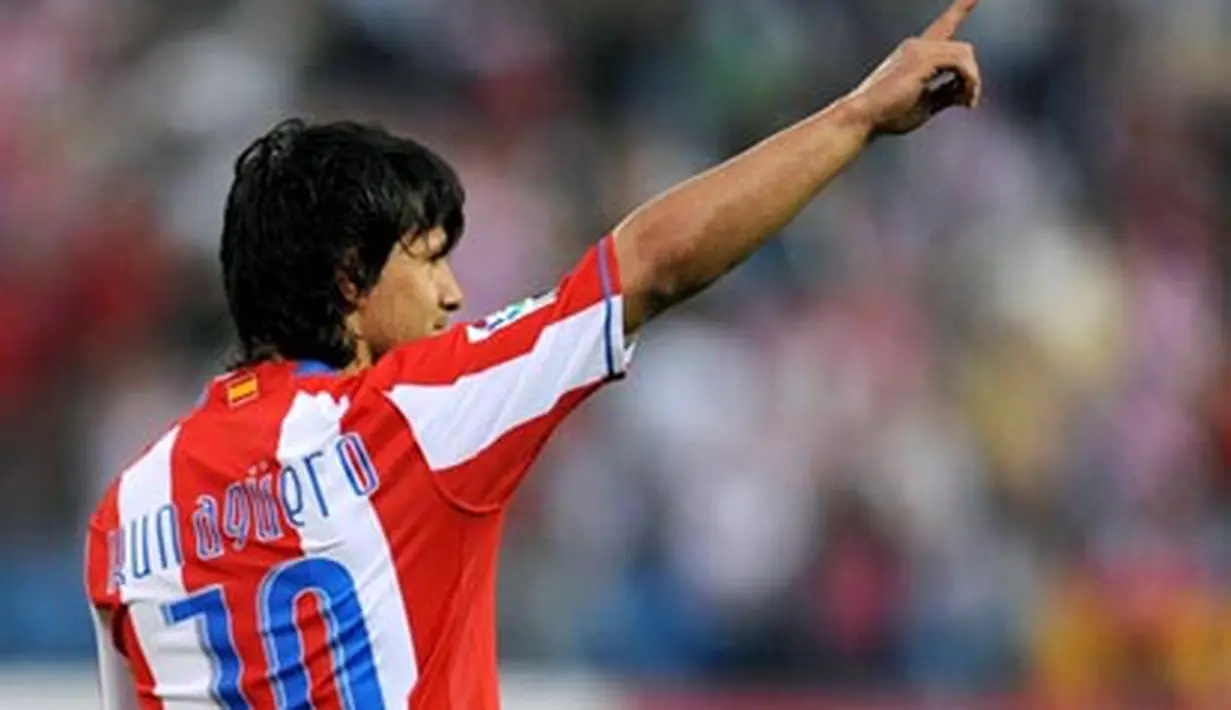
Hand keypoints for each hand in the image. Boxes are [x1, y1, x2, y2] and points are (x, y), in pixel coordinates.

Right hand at [844, 0, 982, 136]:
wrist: (863, 118)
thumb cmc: (888, 115)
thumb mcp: (924, 104)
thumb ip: (944, 94)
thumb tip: (965, 93)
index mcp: (915, 54)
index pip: (943, 27)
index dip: (960, 8)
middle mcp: (917, 46)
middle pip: (963, 49)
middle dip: (972, 76)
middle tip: (968, 102)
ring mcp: (918, 49)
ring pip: (965, 53)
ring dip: (972, 80)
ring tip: (967, 102)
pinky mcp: (922, 59)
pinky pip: (959, 62)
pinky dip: (968, 80)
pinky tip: (963, 99)